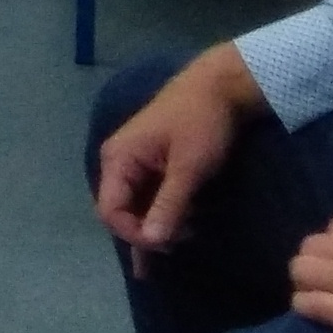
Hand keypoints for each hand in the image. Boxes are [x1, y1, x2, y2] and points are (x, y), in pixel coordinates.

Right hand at [93, 45, 261, 270]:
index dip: (134, 234)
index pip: (110, 211)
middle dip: (146, 233)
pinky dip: (162, 215)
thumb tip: (151, 243)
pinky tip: (173, 235)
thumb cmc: (202, 123)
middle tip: (182, 244)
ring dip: (157, 227)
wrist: (222, 88)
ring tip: (184, 242)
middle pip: (120, 212)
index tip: (168, 244)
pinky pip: (150, 198)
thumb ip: (167, 205)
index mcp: (118, 159)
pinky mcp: (153, 166)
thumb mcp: (188, 168)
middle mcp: (119, 163)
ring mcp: (135, 165)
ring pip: (136, 207)